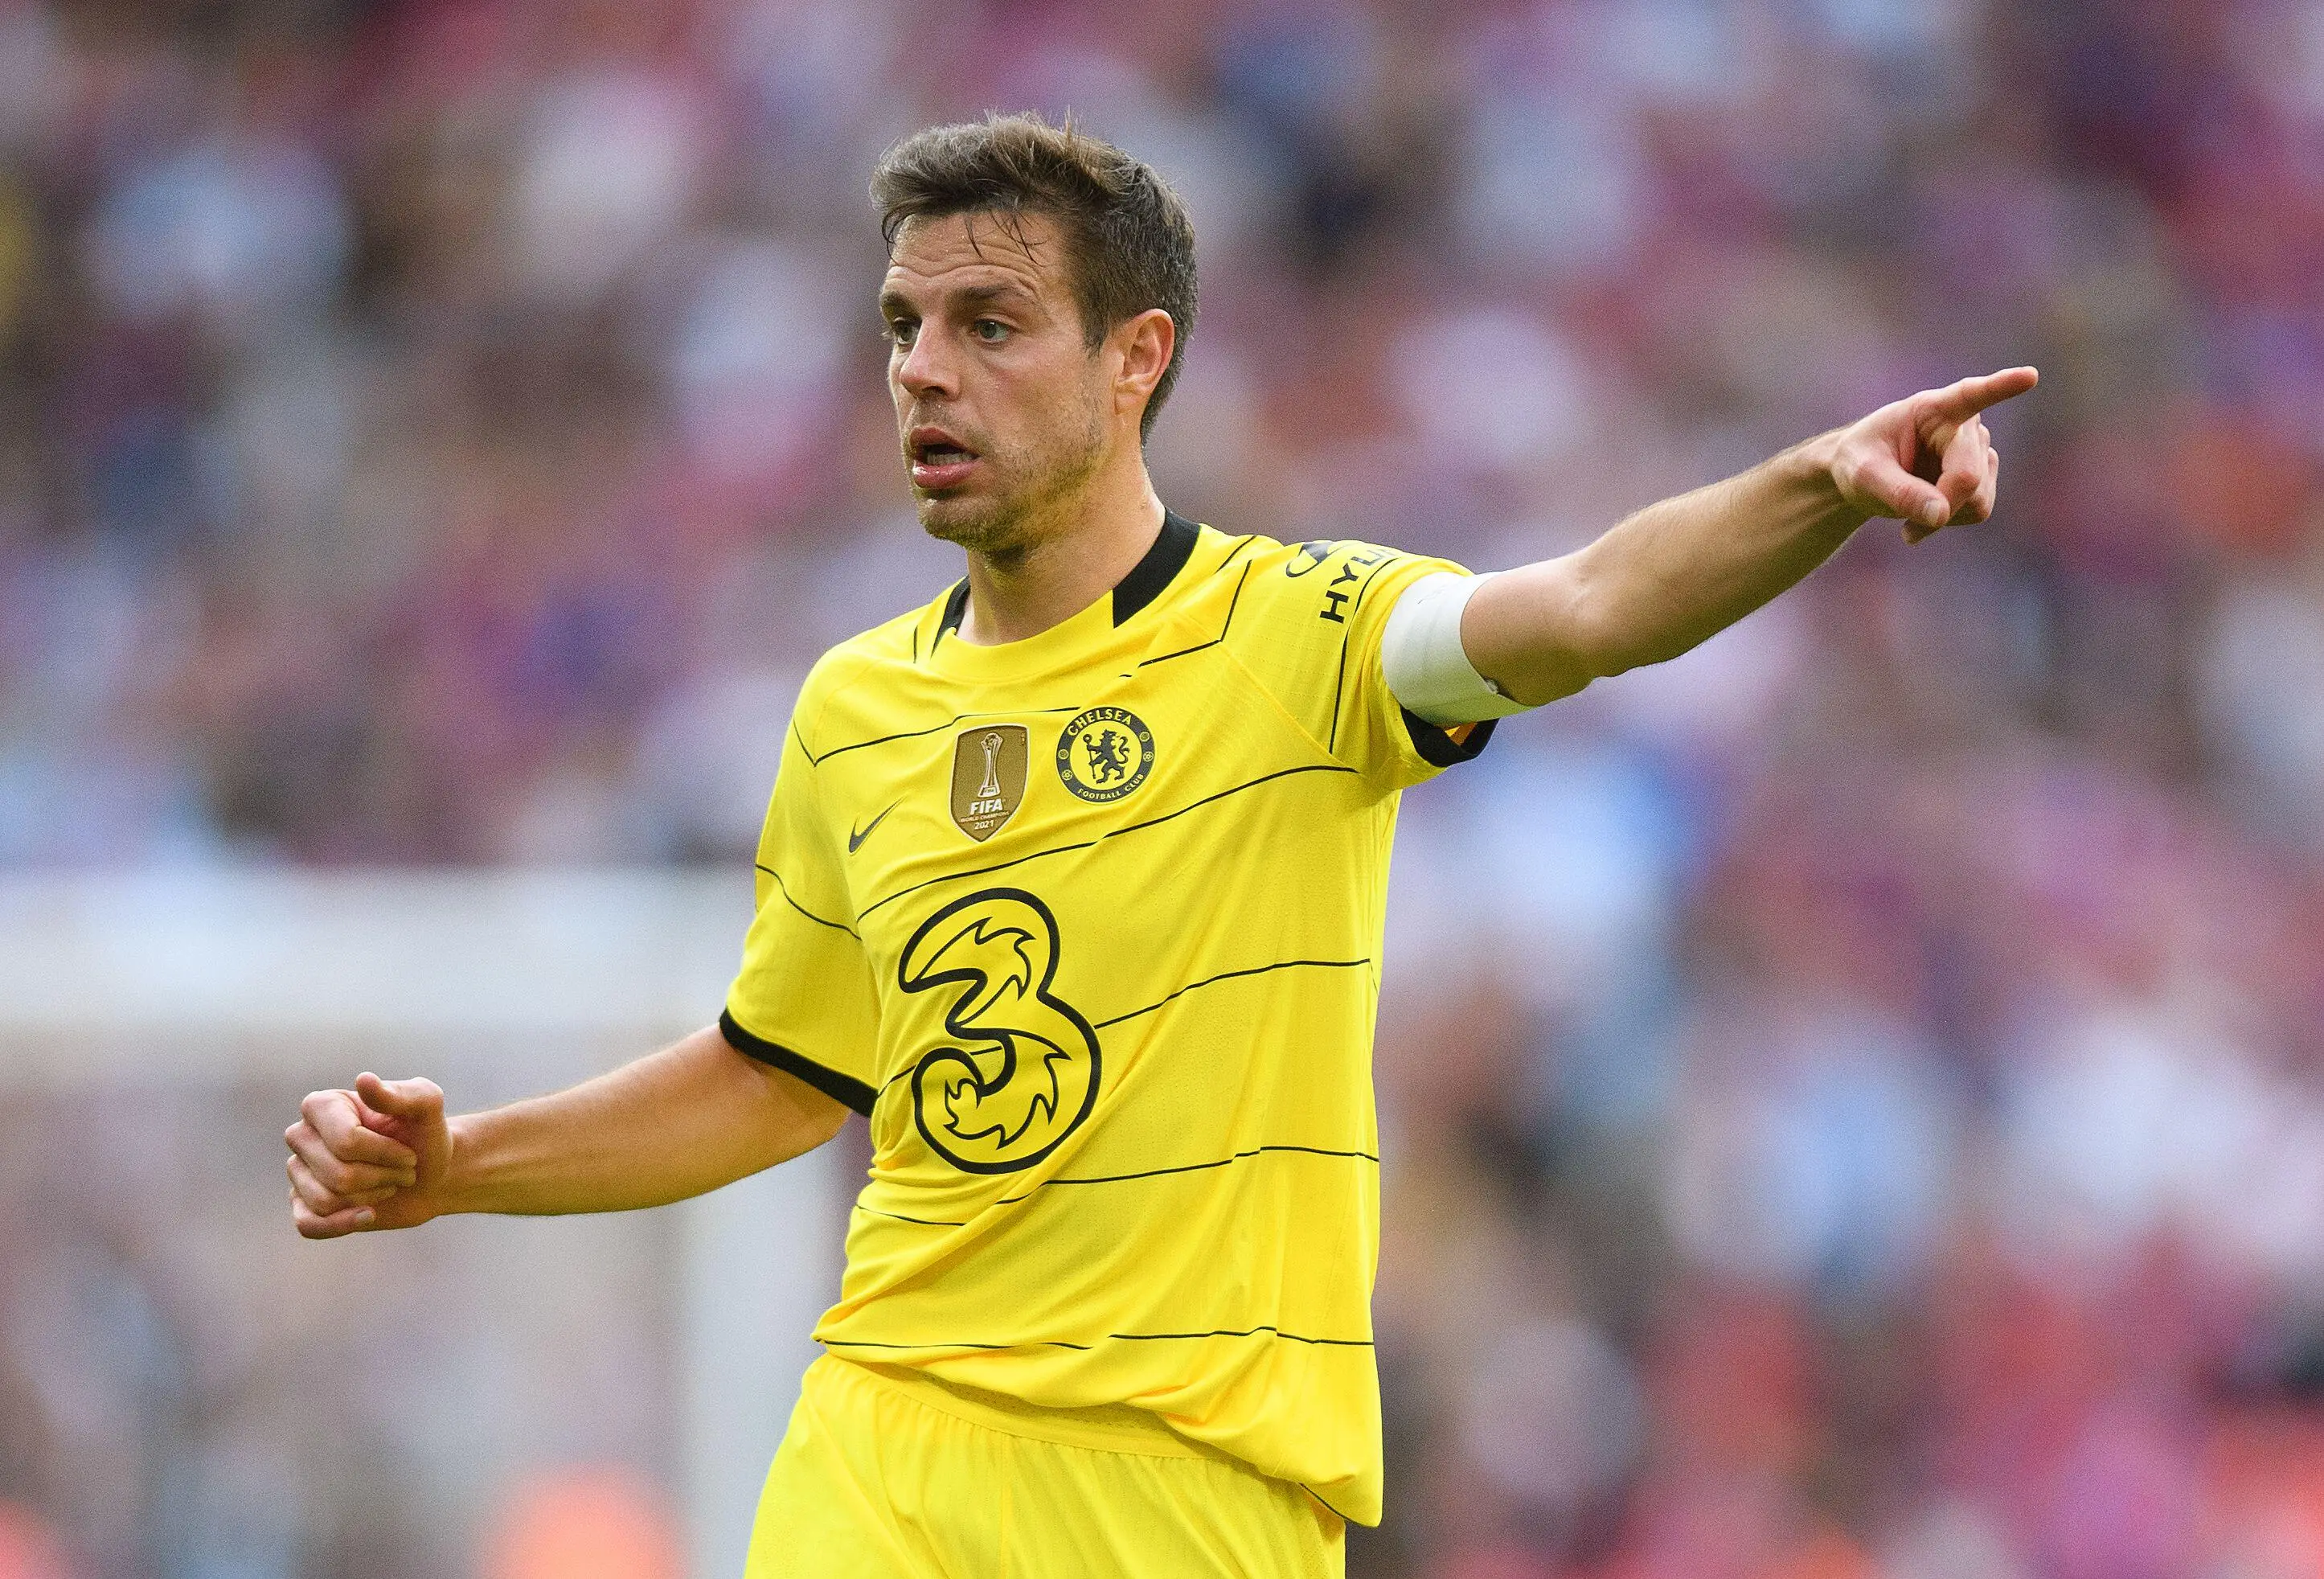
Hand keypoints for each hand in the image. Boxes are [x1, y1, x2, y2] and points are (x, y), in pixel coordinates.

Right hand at [285, 1073, 452, 1238]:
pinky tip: (369, 1215)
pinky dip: (342, 1224)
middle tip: (405, 1170)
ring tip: (390, 1184)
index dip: (385, 1153)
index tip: (409, 1152)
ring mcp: (299, 1171)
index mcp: (322, 1105)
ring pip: (326, 1200)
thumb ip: (402, 1093)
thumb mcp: (427, 1107)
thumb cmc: (425, 1135)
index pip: (346, 1141)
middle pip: (337, 1174)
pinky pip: (308, 1224)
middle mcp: (302, 1135)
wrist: (431, 1173)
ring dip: (371, 1198)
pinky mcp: (304, 1204)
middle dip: (382, 1177)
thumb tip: (363, 1080)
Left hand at [1827, 366, 2037, 541]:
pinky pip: (1978, 510)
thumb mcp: (1863, 477)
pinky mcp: (1985, 475)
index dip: (2001, 387)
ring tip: (1909, 515)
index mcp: (1933, 409)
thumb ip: (1898, 493)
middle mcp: (1965, 424)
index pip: (1971, 395)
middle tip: (1906, 526)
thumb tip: (1941, 515)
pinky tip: (1926, 517)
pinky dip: (1950, 521)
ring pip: (1978, 499)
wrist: (1865, 477)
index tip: (2028, 376)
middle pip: (1968, 477)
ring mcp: (1979, 450)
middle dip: (1939, 505)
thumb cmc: (1859, 464)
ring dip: (1943, 517)